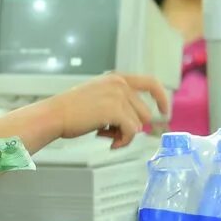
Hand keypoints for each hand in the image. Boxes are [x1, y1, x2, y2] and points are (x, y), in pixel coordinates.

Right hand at [40, 73, 170, 148]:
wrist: (55, 115)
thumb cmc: (72, 111)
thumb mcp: (99, 96)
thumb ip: (119, 101)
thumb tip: (140, 122)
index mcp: (117, 79)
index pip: (150, 83)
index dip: (161, 97)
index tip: (165, 111)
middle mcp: (120, 84)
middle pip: (145, 113)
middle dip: (131, 127)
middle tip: (110, 132)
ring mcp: (119, 96)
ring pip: (139, 125)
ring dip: (124, 135)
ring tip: (105, 134)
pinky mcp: (116, 110)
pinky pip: (132, 132)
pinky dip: (122, 141)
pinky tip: (108, 142)